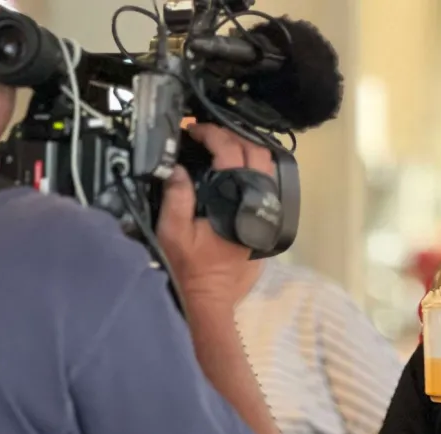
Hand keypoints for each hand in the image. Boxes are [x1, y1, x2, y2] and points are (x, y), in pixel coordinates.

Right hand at [156, 124, 274, 301]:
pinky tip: (236, 168)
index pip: (230, 153)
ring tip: (221, 146)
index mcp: (235, 202)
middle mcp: (257, 204)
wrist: (210, 297)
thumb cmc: (190, 268)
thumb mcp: (173, 232)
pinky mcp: (267, 221)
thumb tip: (176, 167)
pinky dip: (254, 169)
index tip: (194, 129)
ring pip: (267, 167)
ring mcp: (266, 213)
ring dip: (246, 150)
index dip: (211, 134)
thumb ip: (176, 196)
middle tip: (207, 134)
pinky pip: (268, 185)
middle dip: (232, 136)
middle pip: (256, 153)